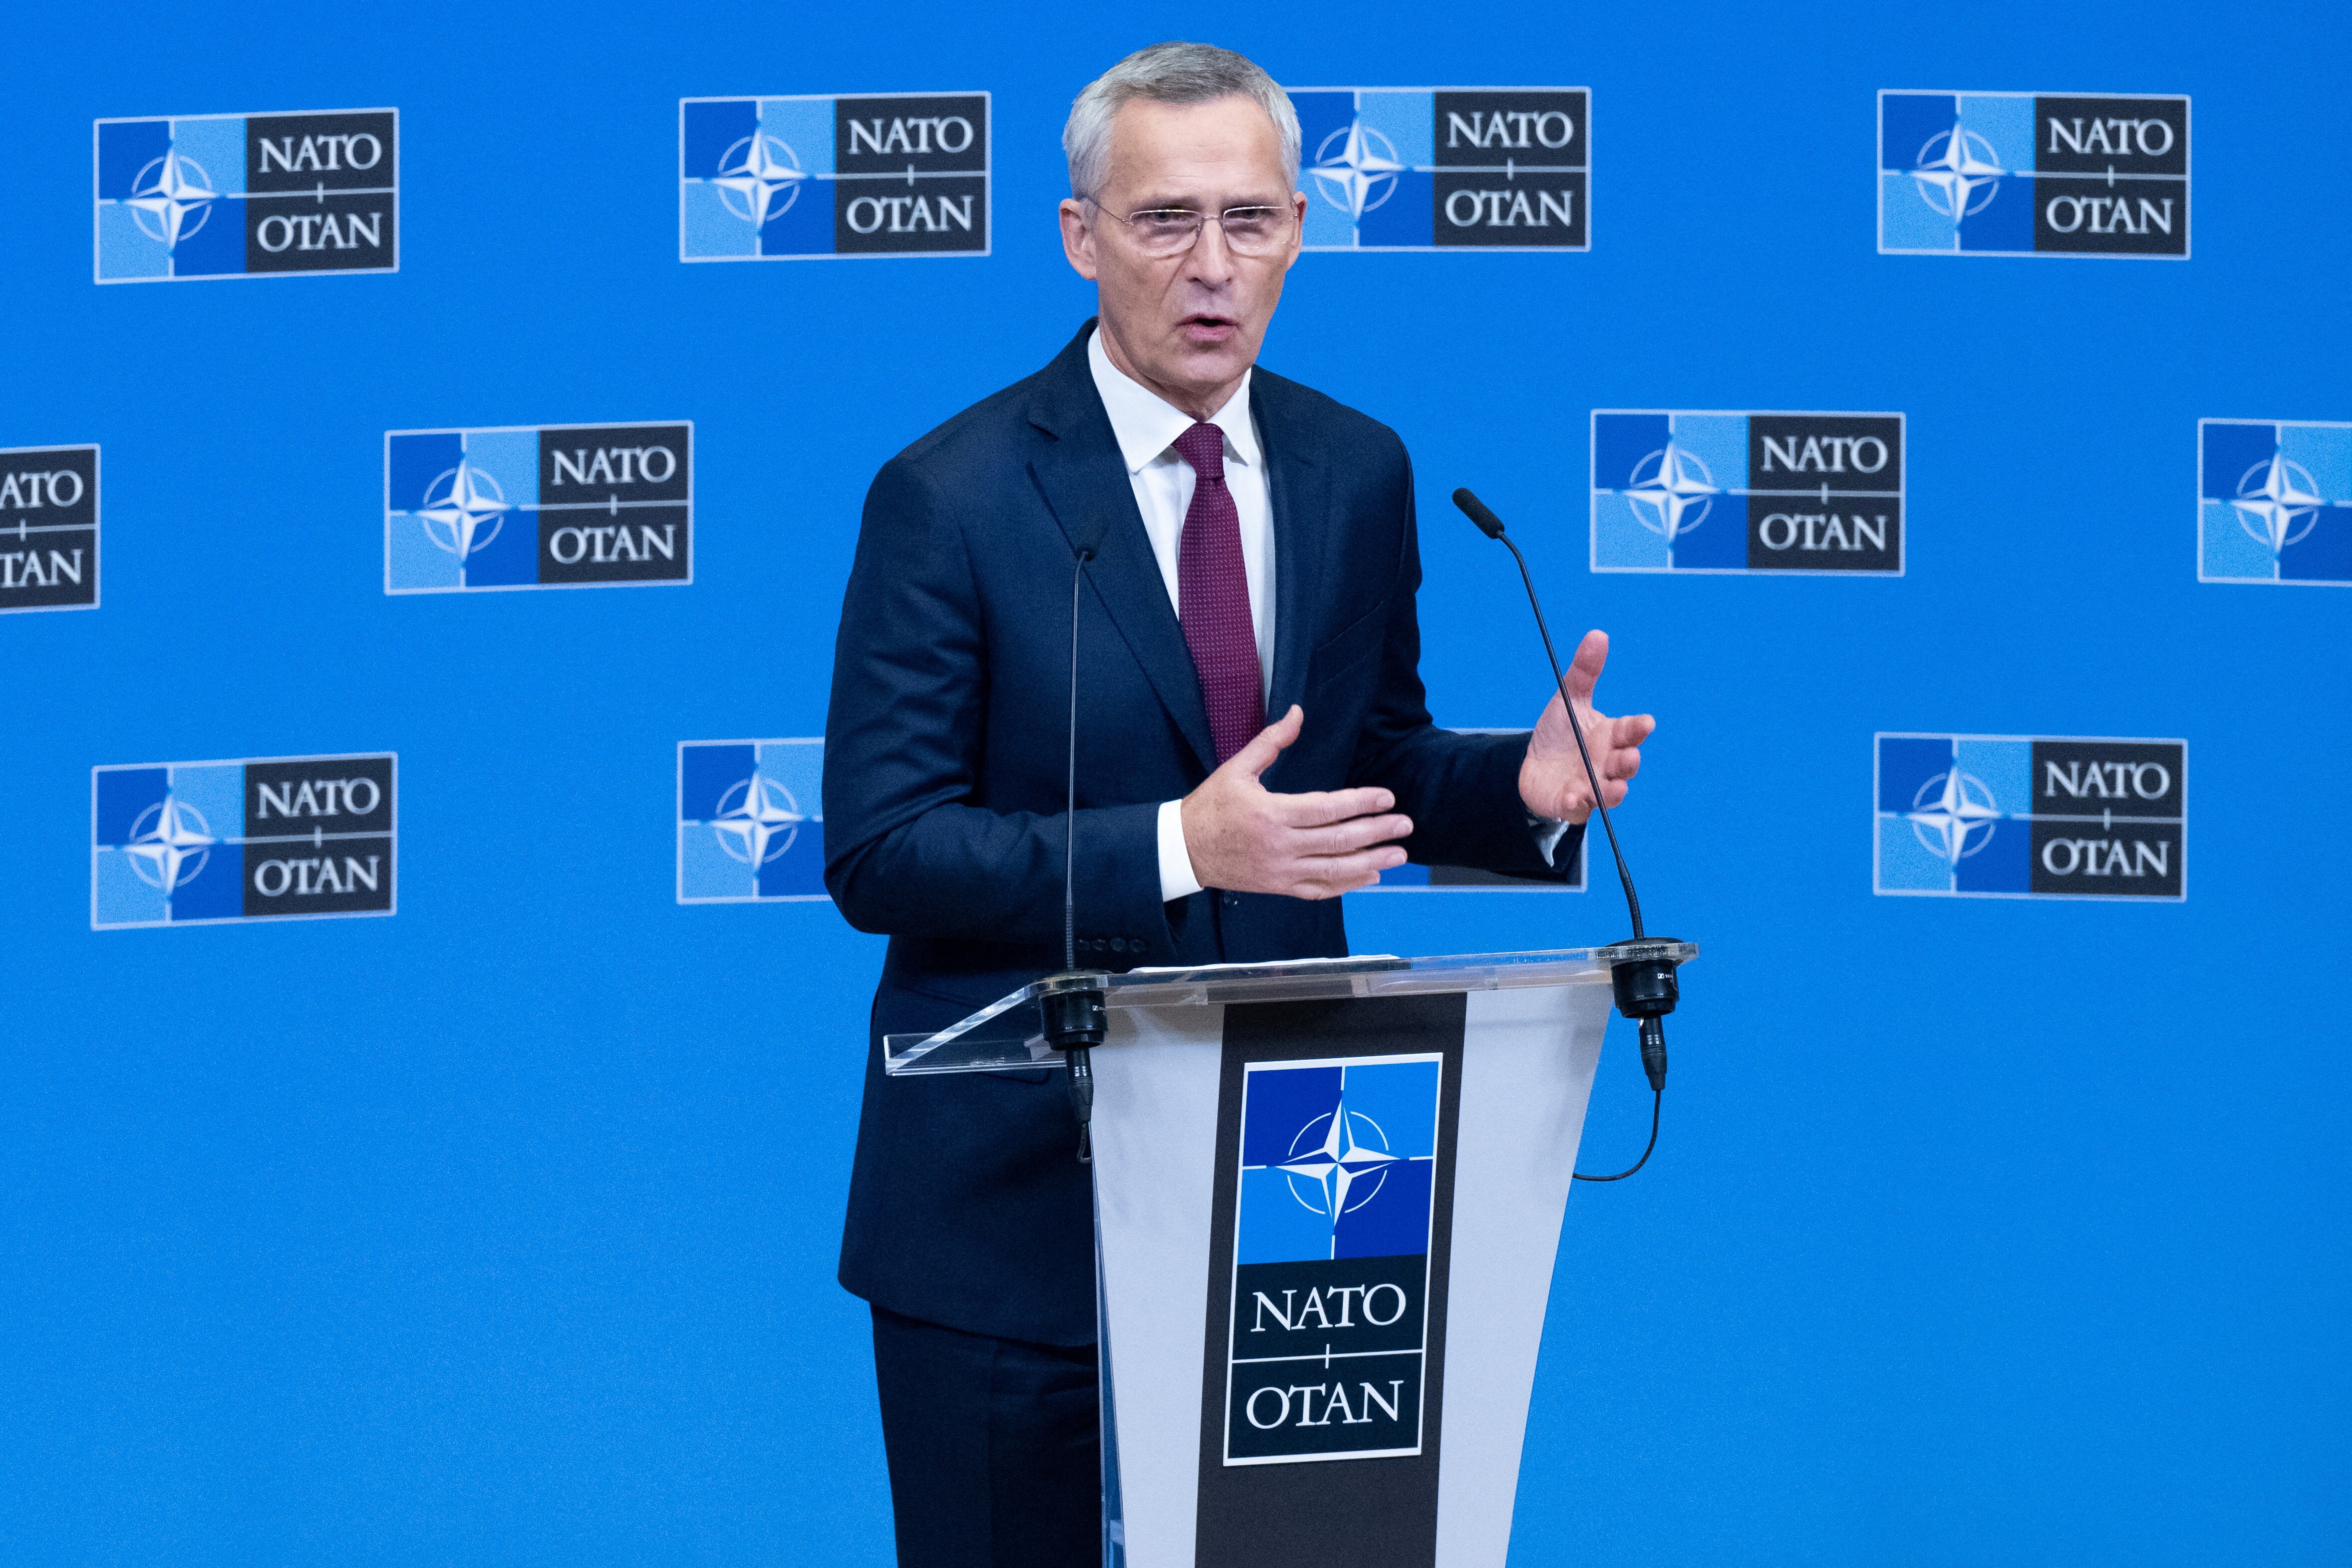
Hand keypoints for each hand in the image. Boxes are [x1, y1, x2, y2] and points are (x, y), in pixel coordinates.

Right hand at [1181, 706, 1412, 898]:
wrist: (1183, 850)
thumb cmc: (1210, 807)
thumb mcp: (1237, 768)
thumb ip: (1271, 741)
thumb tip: (1297, 712)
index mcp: (1272, 813)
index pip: (1328, 809)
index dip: (1361, 803)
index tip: (1387, 798)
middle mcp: (1280, 845)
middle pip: (1339, 840)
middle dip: (1377, 832)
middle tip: (1405, 825)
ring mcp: (1281, 870)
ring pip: (1334, 870)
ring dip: (1371, 863)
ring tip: (1398, 855)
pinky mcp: (1279, 886)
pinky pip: (1319, 890)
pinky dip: (1347, 885)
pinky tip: (1370, 877)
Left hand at [1520, 630, 1654, 823]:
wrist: (1532, 764)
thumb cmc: (1559, 732)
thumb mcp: (1569, 699)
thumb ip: (1585, 672)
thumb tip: (1598, 634)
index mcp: (1610, 736)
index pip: (1630, 731)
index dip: (1638, 728)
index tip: (1645, 723)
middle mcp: (1606, 763)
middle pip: (1625, 765)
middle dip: (1629, 762)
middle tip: (1628, 757)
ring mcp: (1591, 785)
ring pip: (1609, 791)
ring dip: (1613, 790)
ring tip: (1616, 787)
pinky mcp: (1572, 804)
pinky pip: (1578, 807)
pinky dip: (1577, 803)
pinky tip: (1572, 797)